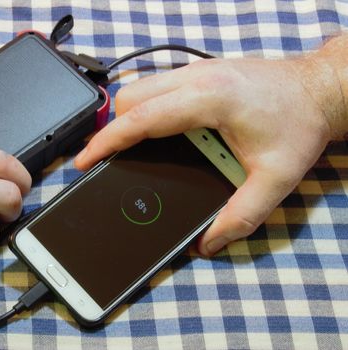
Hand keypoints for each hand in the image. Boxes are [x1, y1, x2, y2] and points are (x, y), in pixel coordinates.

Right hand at [75, 57, 335, 255]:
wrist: (320, 88)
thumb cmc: (300, 122)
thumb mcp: (276, 178)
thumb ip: (242, 215)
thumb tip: (208, 241)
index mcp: (208, 98)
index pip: (139, 117)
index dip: (106, 141)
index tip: (86, 159)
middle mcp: (197, 78)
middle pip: (130, 97)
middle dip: (114, 129)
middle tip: (112, 160)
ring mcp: (197, 71)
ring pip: (140, 88)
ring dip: (131, 117)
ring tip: (133, 149)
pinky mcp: (200, 73)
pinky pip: (157, 87)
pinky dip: (148, 110)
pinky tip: (162, 134)